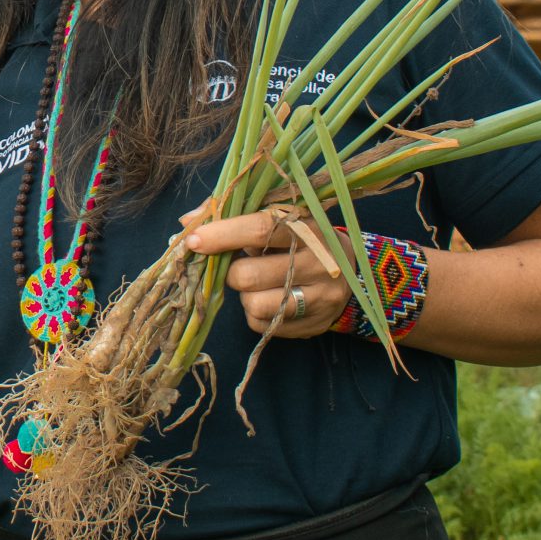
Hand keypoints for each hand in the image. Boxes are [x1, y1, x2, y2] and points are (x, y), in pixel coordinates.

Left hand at [184, 207, 347, 340]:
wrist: (353, 273)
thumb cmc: (301, 240)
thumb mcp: (277, 219)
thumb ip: (232, 214)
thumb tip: (187, 221)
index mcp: (307, 227)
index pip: (260, 229)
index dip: (222, 235)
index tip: (194, 240)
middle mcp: (319, 262)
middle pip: (249, 275)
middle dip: (230, 272)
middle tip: (238, 266)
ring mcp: (320, 297)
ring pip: (254, 304)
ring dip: (244, 296)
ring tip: (256, 284)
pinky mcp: (314, 324)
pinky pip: (262, 325)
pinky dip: (254, 313)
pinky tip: (269, 299)